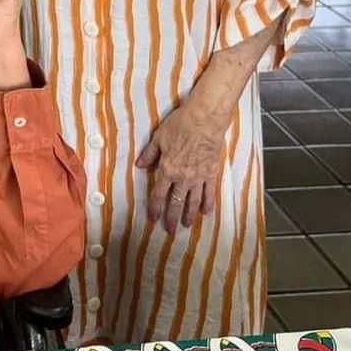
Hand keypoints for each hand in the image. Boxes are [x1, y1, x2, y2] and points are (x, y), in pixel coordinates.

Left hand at [136, 100, 228, 233]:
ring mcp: (199, 177)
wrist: (204, 120)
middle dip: (171, 217)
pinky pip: (209, 193)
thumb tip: (139, 166)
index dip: (155, 207)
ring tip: (186, 225)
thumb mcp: (158, 138)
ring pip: (193, 202)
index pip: (159, 193)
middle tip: (169, 230)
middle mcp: (182, 177)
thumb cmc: (179, 125)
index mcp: (167, 169)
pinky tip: (206, 213)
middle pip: (176, 202)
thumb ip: (149, 154)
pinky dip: (208, 204)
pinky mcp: (212, 173)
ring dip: (189, 215)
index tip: (152, 218)